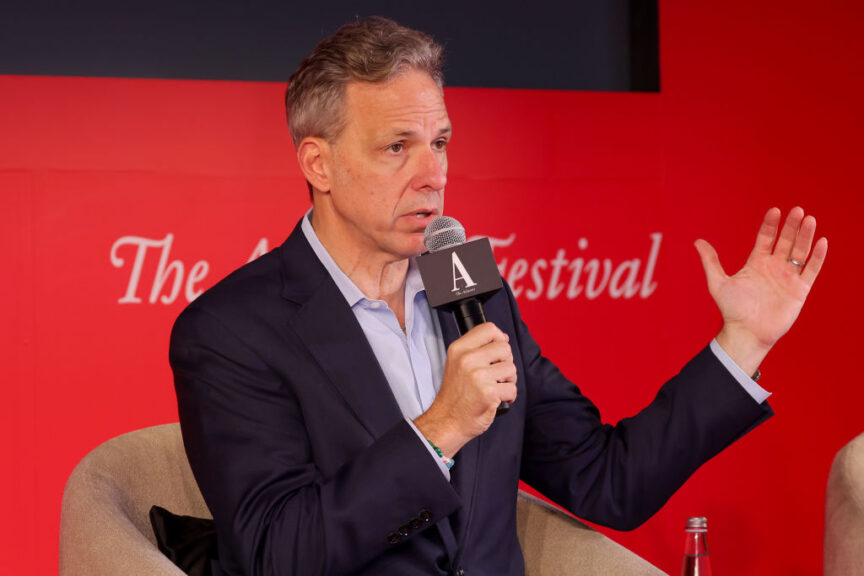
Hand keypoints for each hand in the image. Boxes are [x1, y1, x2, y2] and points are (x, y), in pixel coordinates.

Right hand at [414, 322, 516, 456]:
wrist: (447, 421)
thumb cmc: (454, 395)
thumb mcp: (456, 363)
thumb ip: (476, 348)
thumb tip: (503, 338)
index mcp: (459, 349)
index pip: (488, 328)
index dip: (500, 337)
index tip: (499, 349)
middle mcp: (467, 359)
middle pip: (505, 347)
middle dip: (505, 362)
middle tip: (496, 374)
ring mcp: (478, 376)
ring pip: (511, 368)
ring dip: (508, 380)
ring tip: (495, 387)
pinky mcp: (489, 392)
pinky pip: (512, 388)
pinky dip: (509, 396)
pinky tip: (497, 398)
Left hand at [695, 207, 827, 374]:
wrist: (746, 332)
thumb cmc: (732, 309)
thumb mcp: (718, 283)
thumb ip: (711, 262)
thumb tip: (697, 241)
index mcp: (756, 262)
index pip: (766, 238)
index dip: (771, 224)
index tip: (775, 210)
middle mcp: (774, 267)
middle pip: (785, 241)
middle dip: (792, 226)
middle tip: (798, 210)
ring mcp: (788, 277)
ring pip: (800, 252)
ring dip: (805, 236)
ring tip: (810, 220)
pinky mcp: (800, 290)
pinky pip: (811, 270)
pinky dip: (818, 257)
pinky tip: (822, 242)